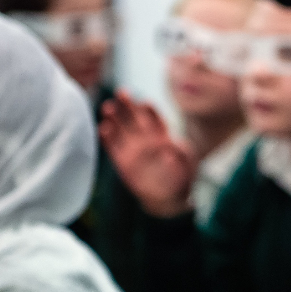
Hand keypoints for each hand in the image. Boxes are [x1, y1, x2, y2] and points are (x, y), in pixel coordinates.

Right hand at [99, 91, 196, 217]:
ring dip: (114, 117)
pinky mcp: (122, 161)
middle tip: (120, 92)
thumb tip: (170, 148)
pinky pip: (113, 147)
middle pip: (135, 118)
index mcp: (162, 135)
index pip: (155, 119)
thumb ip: (181, 155)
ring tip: (107, 107)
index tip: (145, 103)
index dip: (149, 111)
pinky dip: (107, 138)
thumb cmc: (181, 178)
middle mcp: (145, 138)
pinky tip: (102, 128)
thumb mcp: (188, 166)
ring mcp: (133, 149)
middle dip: (128, 105)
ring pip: (122, 129)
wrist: (167, 199)